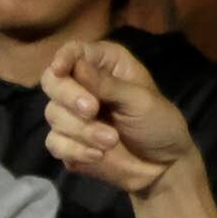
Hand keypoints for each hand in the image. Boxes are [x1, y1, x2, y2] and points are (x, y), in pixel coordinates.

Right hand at [39, 40, 196, 194]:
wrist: (163, 165)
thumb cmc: (158, 123)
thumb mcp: (140, 101)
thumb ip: (108, 85)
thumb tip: (76, 66)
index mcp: (105, 65)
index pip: (74, 52)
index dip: (63, 58)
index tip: (59, 69)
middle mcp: (83, 85)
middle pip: (53, 81)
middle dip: (69, 97)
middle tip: (92, 110)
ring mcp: (72, 114)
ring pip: (54, 113)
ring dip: (82, 129)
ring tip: (111, 140)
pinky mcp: (67, 141)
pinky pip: (55, 142)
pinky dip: (74, 149)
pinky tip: (97, 155)